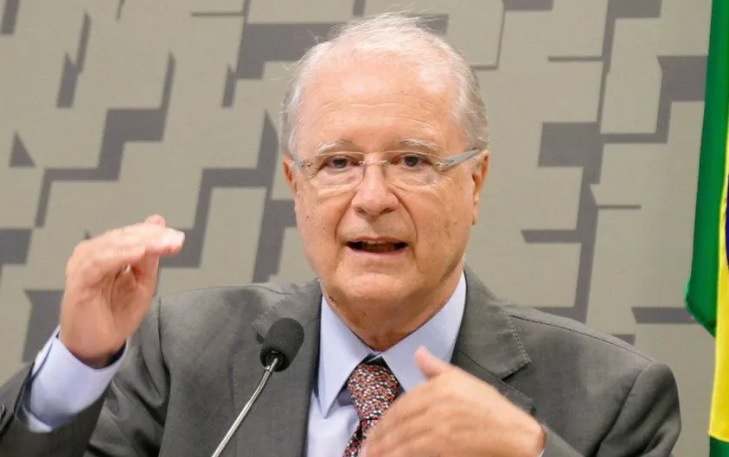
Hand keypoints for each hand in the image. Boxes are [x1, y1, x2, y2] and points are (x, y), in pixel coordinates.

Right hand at [58, 215, 183, 366]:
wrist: (98, 345)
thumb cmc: (116, 314)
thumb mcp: (142, 282)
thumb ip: (150, 255)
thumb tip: (158, 222)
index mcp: (107, 251)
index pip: (132, 234)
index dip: (155, 233)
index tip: (178, 237)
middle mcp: (93, 254)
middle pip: (124, 237)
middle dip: (152, 237)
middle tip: (174, 240)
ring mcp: (83, 265)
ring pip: (113, 245)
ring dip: (141, 243)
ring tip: (162, 244)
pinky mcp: (79, 280)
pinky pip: (99, 262)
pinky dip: (120, 255)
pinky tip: (139, 253)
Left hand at [364, 347, 544, 456]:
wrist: (518, 436)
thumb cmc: (493, 412)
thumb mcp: (466, 382)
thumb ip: (437, 369)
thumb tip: (419, 351)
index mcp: (441, 384)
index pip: (402, 404)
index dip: (384, 422)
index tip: (372, 436)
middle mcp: (438, 399)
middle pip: (399, 421)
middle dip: (379, 438)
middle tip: (366, 451)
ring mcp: (441, 421)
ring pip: (403, 437)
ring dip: (384, 450)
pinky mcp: (445, 441)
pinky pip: (413, 449)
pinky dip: (398, 454)